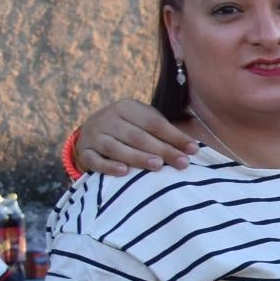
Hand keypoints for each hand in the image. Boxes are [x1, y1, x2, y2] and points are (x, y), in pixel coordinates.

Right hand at [77, 100, 197, 174]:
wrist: (91, 133)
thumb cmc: (129, 128)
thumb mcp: (145, 122)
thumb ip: (166, 132)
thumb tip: (194, 147)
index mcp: (126, 107)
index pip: (153, 122)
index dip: (174, 136)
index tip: (193, 150)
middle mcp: (108, 118)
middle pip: (136, 136)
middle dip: (161, 150)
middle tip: (182, 163)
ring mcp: (93, 135)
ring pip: (115, 147)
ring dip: (137, 157)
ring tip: (158, 166)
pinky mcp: (84, 151)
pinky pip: (95, 160)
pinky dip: (108, 166)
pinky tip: (124, 172)